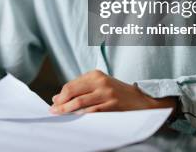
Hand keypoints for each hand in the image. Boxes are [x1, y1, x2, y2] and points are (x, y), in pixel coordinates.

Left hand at [49, 70, 176, 114]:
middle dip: (61, 104)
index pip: (71, 85)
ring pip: (80, 103)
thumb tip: (56, 98)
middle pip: (73, 93)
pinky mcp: (112, 106)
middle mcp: (100, 82)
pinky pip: (92, 113)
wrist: (143, 101)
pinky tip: (75, 120)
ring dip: (67, 111)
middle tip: (53, 112)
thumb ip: (80, 90)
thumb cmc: (118, 93)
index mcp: (96, 75)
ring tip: (60, 116)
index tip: (54, 104)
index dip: (61, 96)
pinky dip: (81, 117)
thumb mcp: (100, 86)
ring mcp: (107, 94)